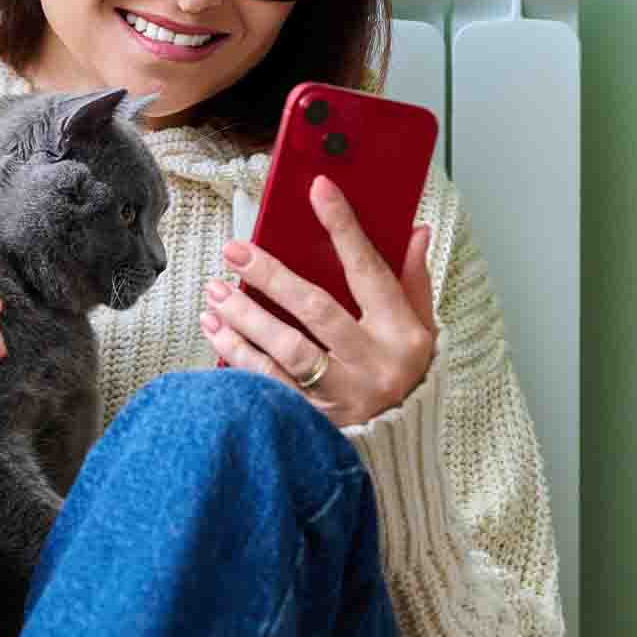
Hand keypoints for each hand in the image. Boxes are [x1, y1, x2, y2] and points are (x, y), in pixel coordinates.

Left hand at [201, 176, 435, 427]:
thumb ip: (413, 280)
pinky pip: (267, 383)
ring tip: (215, 289)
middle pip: (317, 311)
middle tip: (235, 250)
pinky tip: (214, 328)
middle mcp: (373, 365)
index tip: (318, 189)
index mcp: (402, 334)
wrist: (398, 447)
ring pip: (286, 351)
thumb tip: (414, 231)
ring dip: (246, 317)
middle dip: (272, 276)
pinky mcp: (312, 419)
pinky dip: (236, 354)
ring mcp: (341, 396)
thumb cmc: (405, 374)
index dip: (344, 229)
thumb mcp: (422, 328)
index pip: (369, 271)